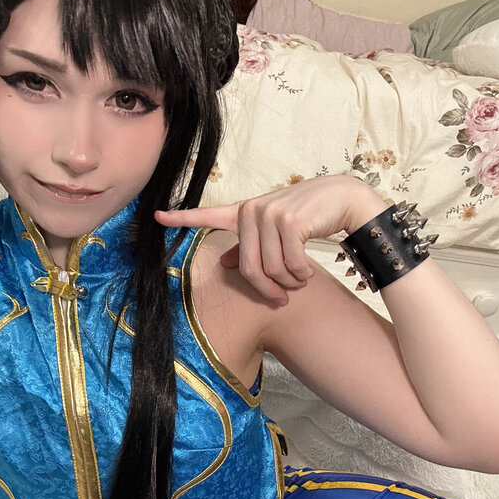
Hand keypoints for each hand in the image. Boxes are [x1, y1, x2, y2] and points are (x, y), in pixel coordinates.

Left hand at [154, 174, 386, 304]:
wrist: (342, 199)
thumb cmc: (308, 217)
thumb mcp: (275, 231)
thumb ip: (248, 247)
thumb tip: (224, 264)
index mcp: (244, 213)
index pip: (207, 215)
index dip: (181, 217)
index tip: (156, 216)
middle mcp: (252, 210)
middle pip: (249, 268)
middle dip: (267, 290)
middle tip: (281, 299)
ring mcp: (270, 214)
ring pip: (270, 270)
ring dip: (289, 283)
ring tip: (299, 280)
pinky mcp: (289, 222)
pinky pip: (289, 265)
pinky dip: (300, 275)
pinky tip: (307, 271)